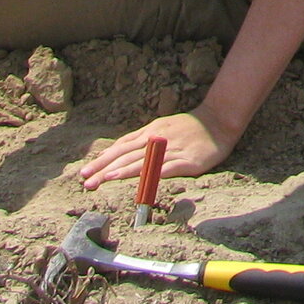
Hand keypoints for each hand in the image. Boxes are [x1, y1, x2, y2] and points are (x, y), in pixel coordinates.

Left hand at [81, 110, 235, 188]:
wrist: (219, 121)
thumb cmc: (188, 127)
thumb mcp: (162, 128)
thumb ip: (142, 141)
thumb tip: (120, 154)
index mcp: (150, 132)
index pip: (120, 147)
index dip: (102, 160)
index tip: (84, 172)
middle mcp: (157, 140)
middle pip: (126, 155)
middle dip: (103, 169)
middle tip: (85, 182)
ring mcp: (171, 150)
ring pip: (141, 162)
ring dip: (120, 171)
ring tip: (103, 180)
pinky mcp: (186, 161)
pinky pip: (165, 168)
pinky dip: (149, 174)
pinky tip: (138, 182)